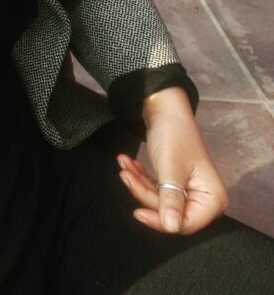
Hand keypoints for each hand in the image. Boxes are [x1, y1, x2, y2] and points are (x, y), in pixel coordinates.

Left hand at [117, 87, 228, 234]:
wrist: (165, 108)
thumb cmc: (173, 135)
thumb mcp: (171, 168)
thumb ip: (172, 199)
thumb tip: (172, 227)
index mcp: (212, 198)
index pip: (186, 224)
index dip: (161, 220)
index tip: (137, 212)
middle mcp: (204, 199)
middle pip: (169, 212)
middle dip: (144, 193)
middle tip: (125, 175)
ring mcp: (190, 191)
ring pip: (158, 200)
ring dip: (139, 183)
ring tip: (124, 164)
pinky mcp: (175, 183)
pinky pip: (156, 189)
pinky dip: (141, 177)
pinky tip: (128, 163)